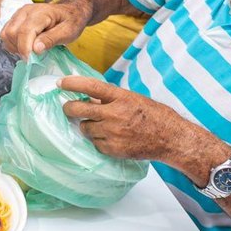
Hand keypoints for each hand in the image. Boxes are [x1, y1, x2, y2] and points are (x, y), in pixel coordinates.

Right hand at [0, 2, 90, 58]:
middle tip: (33, 56)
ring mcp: (19, 14)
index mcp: (40, 13)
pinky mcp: (16, 19)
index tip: (30, 61)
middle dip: (20, 48)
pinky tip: (25, 46)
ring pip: (6, 33)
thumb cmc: (71, 21)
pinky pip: (6, 33)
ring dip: (14, 47)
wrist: (70, 11)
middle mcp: (26, 11)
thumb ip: (51, 39)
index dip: (25, 48)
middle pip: (11, 33)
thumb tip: (35, 49)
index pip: (24, 31)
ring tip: (29, 51)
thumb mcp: (68, 32)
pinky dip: (12, 43)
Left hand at [59, 76, 179, 160]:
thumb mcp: (133, 99)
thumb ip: (111, 98)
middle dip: (69, 108)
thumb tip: (90, 98)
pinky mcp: (112, 148)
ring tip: (99, 125)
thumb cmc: (154, 115)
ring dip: (87, 126)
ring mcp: (112, 132)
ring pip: (85, 128)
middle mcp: (113, 114)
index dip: (73, 83)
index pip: (90, 87)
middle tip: (67, 108)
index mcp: (120, 97)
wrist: (170, 138)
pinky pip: (95, 143)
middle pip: (79, 109)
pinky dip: (98, 140)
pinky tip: (110, 137)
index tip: (60, 82)